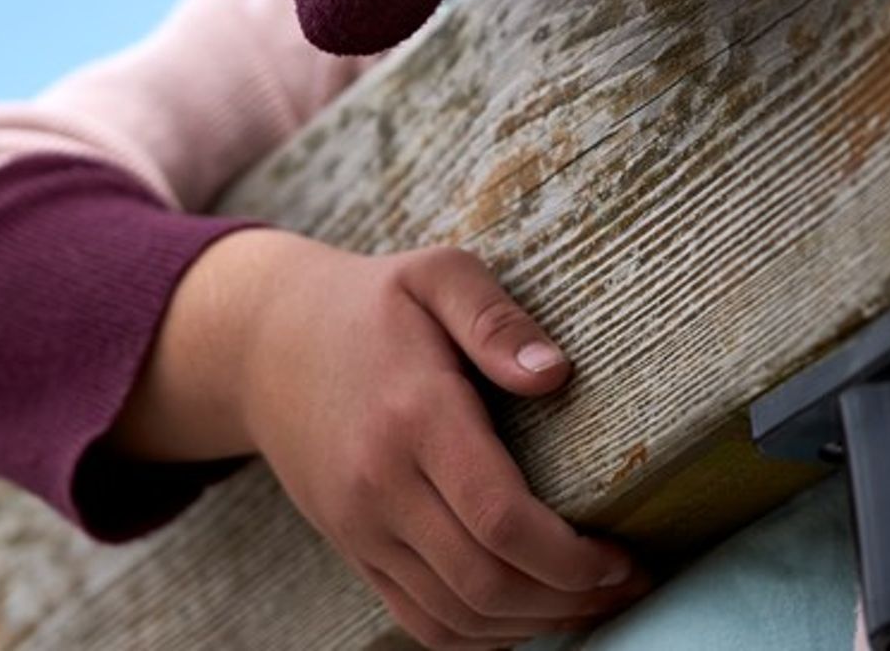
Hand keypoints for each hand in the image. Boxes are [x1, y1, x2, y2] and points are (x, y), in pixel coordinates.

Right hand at [113, 231, 649, 647]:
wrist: (264, 345)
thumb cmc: (369, 305)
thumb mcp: (435, 275)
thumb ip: (496, 319)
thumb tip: (555, 374)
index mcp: (414, 416)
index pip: (499, 518)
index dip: (570, 557)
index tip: (621, 555)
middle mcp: (381, 485)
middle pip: (484, 582)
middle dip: (569, 599)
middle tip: (625, 581)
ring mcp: (361, 527)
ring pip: (455, 616)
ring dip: (532, 624)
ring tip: (589, 603)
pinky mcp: (353, 549)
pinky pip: (419, 622)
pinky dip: (479, 637)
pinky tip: (526, 613)